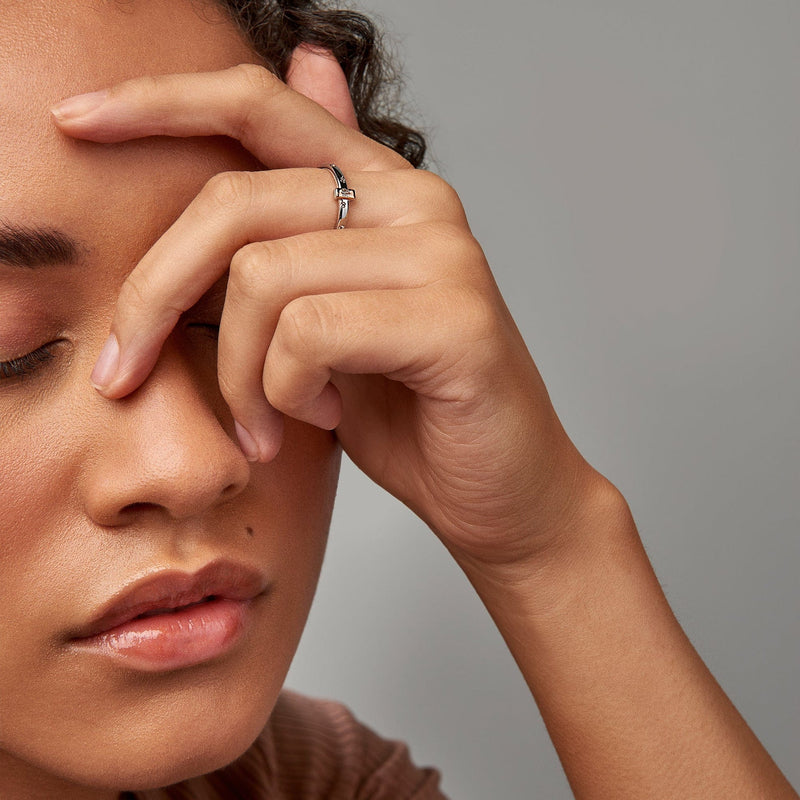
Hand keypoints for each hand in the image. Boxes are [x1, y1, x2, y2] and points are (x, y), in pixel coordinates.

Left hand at [51, 55, 598, 572]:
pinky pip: (310, 334)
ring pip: (263, 278)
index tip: (75, 120)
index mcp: (381, 190)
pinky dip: (289, 393)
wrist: (503, 492)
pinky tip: (325, 416)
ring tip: (267, 422)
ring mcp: (442, 254)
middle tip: (127, 372)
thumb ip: (301, 218)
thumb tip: (307, 68)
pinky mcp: (454, 318)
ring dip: (240, 374)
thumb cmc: (411, 412)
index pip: (260, 104)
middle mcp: (417, 201)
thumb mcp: (330, 317)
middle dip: (154, 298)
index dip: (159, 101)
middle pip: (234, 202)